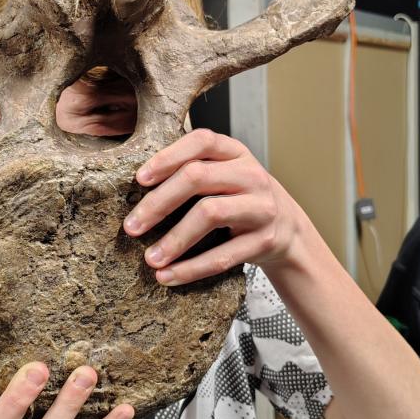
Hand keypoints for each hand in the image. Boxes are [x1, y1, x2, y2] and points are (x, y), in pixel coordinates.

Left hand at [123, 128, 305, 284]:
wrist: (288, 230)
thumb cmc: (241, 197)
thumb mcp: (225, 173)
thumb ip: (193, 168)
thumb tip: (137, 183)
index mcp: (235, 152)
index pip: (200, 142)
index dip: (167, 158)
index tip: (140, 179)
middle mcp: (251, 174)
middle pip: (197, 178)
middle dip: (158, 203)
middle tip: (131, 227)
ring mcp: (261, 207)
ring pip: (209, 214)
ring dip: (173, 240)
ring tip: (149, 258)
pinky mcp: (264, 240)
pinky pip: (222, 255)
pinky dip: (191, 268)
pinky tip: (167, 276)